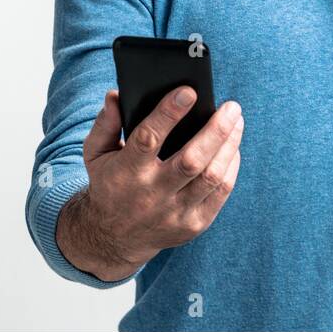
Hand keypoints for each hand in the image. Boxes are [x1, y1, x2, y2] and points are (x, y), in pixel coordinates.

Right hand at [57, 86, 243, 281]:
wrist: (113, 239)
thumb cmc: (110, 185)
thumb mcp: (96, 155)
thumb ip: (105, 124)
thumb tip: (115, 95)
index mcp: (126, 173)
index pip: (148, 138)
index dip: (168, 113)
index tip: (188, 92)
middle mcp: (151, 194)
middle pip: (191, 160)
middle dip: (216, 130)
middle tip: (231, 107)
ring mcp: (174, 213)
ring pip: (211, 176)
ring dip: (229, 146)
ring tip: (236, 122)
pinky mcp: (193, 225)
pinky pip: (220, 193)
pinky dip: (231, 167)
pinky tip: (232, 148)